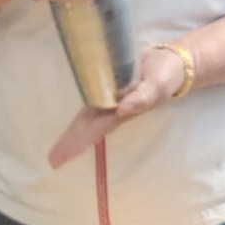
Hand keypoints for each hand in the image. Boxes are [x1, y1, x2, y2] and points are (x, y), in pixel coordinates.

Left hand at [46, 40, 192, 167]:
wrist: (171, 62)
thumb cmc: (165, 76)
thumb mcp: (157, 86)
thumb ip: (143, 97)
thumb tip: (123, 109)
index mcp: (121, 112)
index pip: (95, 130)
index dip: (79, 143)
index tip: (63, 159)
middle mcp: (112, 109)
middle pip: (87, 129)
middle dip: (70, 145)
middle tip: (53, 161)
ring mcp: (109, 99)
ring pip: (86, 120)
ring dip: (72, 134)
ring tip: (56, 152)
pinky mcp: (108, 85)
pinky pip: (90, 102)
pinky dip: (80, 118)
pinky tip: (72, 127)